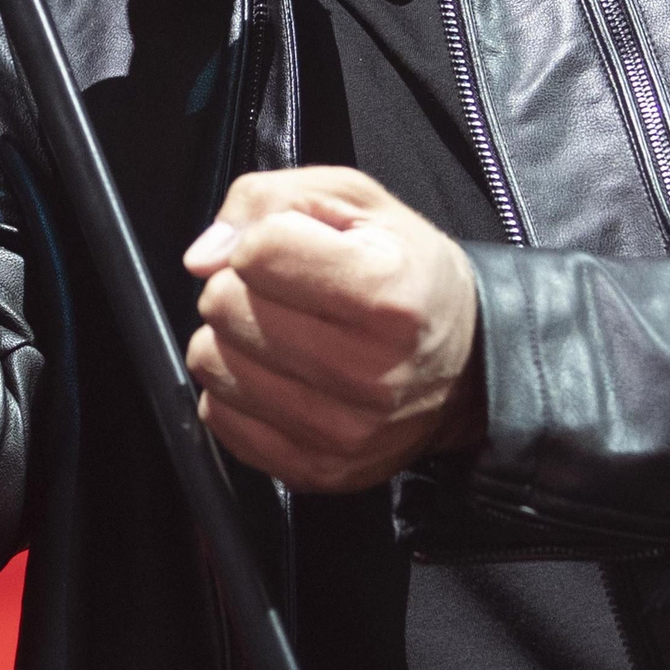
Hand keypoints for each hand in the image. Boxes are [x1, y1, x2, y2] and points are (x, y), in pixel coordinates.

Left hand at [183, 167, 483, 490]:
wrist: (465, 370)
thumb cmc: (407, 275)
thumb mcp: (357, 204)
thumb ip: (270, 200)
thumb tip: (203, 257)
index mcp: (387, 296)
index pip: (258, 251)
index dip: (263, 240)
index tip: (290, 250)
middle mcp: (369, 373)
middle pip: (225, 306)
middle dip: (241, 288)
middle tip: (285, 295)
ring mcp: (340, 431)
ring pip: (211, 362)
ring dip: (233, 339)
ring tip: (282, 334)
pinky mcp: (314, 470)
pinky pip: (218, 417)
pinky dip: (236, 390)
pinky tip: (278, 375)